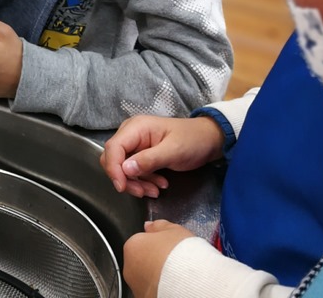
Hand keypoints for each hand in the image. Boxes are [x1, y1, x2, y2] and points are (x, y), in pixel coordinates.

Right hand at [100, 115, 225, 197]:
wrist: (209, 140)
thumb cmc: (193, 140)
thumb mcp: (173, 151)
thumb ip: (149, 160)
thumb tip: (125, 169)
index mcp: (135, 128)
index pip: (113, 148)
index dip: (113, 168)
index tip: (122, 187)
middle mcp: (131, 134)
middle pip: (114, 158)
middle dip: (125, 178)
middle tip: (142, 192)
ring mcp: (136, 144)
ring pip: (123, 167)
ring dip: (136, 182)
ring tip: (155, 191)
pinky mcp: (141, 154)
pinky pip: (134, 170)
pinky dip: (144, 180)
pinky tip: (159, 185)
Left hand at [123, 219, 196, 297]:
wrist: (190, 283)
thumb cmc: (181, 255)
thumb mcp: (173, 230)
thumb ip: (158, 226)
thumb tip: (149, 225)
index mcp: (132, 246)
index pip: (140, 242)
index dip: (155, 245)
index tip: (168, 248)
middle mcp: (129, 268)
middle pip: (141, 261)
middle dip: (154, 261)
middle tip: (173, 262)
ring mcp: (137, 286)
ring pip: (145, 278)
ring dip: (156, 277)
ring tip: (176, 276)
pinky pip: (152, 291)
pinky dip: (160, 289)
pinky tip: (174, 287)